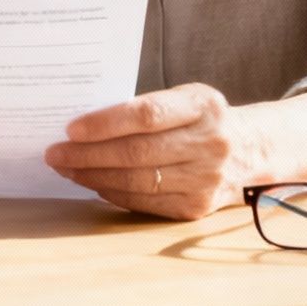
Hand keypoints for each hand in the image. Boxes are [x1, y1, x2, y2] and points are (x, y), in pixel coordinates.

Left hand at [44, 84, 258, 219]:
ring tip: (67, 169)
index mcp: (203, 106)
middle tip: (55, 154)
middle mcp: (209, 144)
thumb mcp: (186, 98)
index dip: (105, 123)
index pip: (146, 115)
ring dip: (94, 176)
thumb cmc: (202, 118)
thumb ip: (146, 107)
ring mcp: (205, 179)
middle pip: (137, 152)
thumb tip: (86, 125)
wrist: (251, 150)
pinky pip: (145, 202)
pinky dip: (113, 193)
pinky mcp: (197, 207)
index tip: (70, 129)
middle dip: (88, 155)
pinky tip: (93, 184)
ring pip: (137, 181)